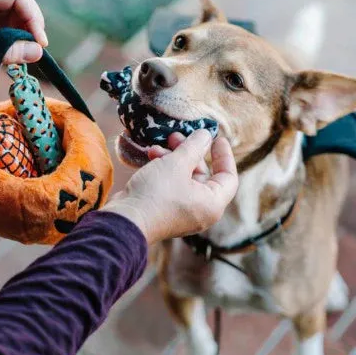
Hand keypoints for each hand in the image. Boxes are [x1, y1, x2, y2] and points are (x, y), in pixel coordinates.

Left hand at [0, 0, 46, 82]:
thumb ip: (8, 51)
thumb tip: (38, 52)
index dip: (32, 17)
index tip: (40, 41)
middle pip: (18, 2)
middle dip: (29, 25)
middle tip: (35, 49)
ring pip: (14, 14)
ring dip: (22, 33)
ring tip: (24, 54)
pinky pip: (5, 23)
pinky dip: (13, 38)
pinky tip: (15, 53)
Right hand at [103, 130, 237, 243]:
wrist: (127, 220)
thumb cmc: (157, 193)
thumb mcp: (177, 163)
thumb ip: (194, 147)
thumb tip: (205, 134)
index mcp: (212, 203)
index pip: (228, 177)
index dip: (224, 155)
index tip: (217, 138)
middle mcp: (201, 211)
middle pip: (203, 176)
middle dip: (189, 153)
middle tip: (177, 136)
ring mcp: (182, 213)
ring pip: (184, 179)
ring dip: (173, 159)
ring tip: (157, 146)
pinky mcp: (165, 211)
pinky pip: (171, 187)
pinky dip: (164, 171)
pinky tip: (150, 157)